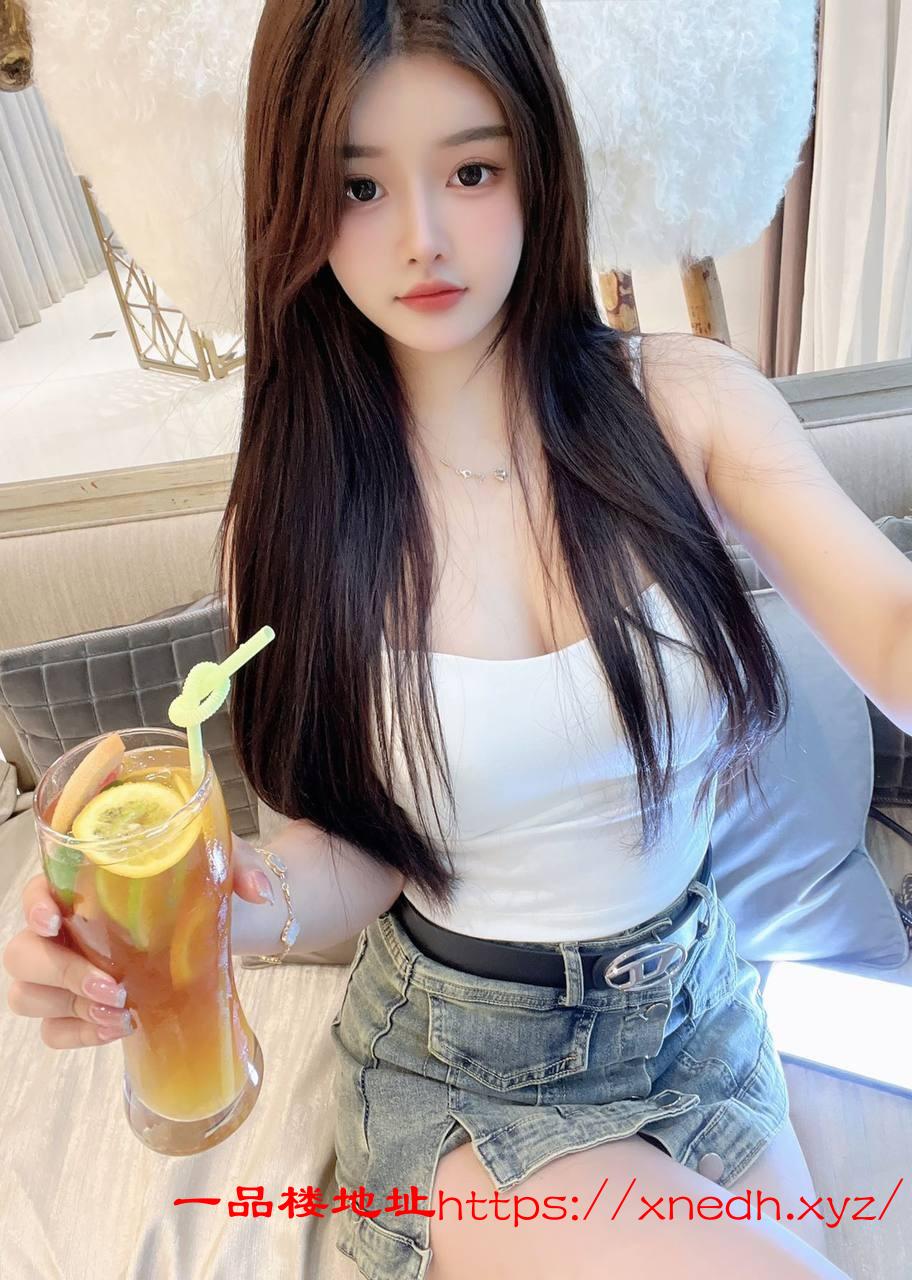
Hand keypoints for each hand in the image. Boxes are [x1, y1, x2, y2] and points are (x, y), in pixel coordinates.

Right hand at [2, 833, 272, 1049]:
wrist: (217, 920)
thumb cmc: (203, 883)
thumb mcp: (222, 863)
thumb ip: (240, 869)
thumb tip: (259, 892)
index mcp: (84, 883)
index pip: (36, 889)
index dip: (33, 905)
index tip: (54, 920)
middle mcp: (64, 926)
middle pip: (24, 953)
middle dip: (63, 974)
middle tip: (113, 987)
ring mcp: (64, 969)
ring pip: (30, 994)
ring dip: (70, 1010)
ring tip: (122, 1014)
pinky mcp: (76, 1005)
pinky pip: (52, 1030)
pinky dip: (79, 1034)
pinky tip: (119, 1029)